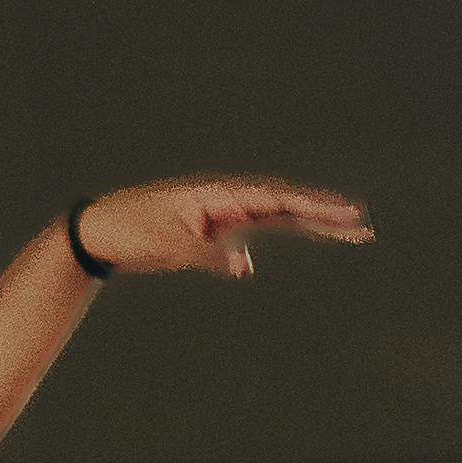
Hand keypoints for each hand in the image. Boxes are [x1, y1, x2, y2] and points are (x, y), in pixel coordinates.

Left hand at [72, 174, 373, 279]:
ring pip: (277, 215)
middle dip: (324, 216)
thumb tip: (246, 266)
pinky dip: (286, 228)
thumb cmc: (130, 230)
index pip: (275, 200)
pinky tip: (305, 234)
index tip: (344, 214)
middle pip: (285, 205)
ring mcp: (222, 212)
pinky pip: (260, 225)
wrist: (99, 230)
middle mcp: (225, 200)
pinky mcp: (214, 227)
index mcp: (218, 197)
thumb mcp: (167, 245)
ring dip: (311, 221)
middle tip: (362, 226)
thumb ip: (208, 255)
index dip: (312, 207)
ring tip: (347, 230)